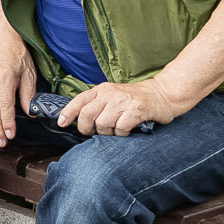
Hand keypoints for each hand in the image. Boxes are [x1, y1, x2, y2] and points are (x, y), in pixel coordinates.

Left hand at [56, 77, 182, 137]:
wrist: (162, 94)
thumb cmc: (135, 99)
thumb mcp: (113, 95)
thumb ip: (98, 104)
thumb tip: (80, 121)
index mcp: (102, 89)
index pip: (79, 100)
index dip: (68, 113)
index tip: (61, 123)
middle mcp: (110, 93)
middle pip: (87, 115)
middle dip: (87, 129)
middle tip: (94, 134)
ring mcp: (123, 101)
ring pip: (103, 124)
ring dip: (107, 133)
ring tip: (115, 131)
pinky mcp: (136, 110)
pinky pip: (120, 128)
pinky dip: (121, 134)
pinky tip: (127, 131)